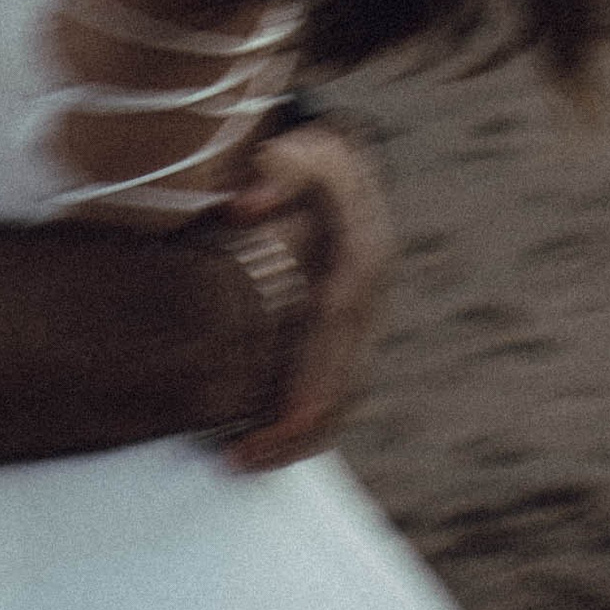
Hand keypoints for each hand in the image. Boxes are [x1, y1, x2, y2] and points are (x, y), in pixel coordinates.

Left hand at [217, 121, 392, 474]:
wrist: (343, 158)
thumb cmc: (310, 155)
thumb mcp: (297, 148)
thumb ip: (277, 169)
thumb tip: (241, 208)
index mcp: (362, 262)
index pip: (336, 339)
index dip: (310, 384)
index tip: (274, 424)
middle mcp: (369, 300)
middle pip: (345, 382)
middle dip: (298, 429)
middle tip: (240, 460)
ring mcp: (365, 319)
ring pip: (344, 393)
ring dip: (301, 435)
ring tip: (245, 461)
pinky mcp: (349, 332)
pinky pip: (335, 385)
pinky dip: (306, 417)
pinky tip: (266, 438)